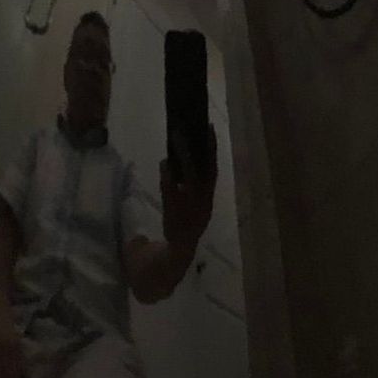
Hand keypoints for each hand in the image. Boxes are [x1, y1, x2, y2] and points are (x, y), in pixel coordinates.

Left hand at [161, 126, 216, 250]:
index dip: (212, 150)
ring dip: (183, 157)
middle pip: (203, 170)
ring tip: (176, 138)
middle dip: (197, 149)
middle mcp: (203, 201)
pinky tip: (164, 162)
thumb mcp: (193, 203)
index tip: (209, 128)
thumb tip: (177, 160)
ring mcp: (190, 206)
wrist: (179, 249)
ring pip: (189, 177)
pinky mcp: (175, 212)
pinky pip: (172, 190)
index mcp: (208, 197)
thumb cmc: (185, 222)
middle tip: (188, 128)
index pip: (213, 169)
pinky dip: (169, 176)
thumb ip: (189, 184)